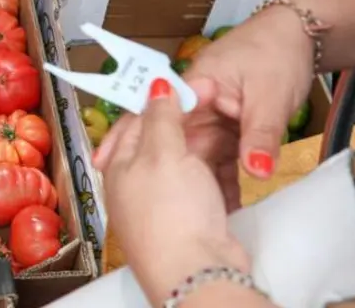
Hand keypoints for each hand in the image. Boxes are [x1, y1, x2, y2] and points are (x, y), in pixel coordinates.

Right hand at [95, 5, 314, 210]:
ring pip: (192, 153)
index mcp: (195, 85)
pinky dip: (216, 181)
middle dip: (150, 167)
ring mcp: (212, 118)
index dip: (129, 138)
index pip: (154, 113)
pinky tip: (216, 206)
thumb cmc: (277, 53)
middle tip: (135, 199)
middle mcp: (197, 104)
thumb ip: (260, 135)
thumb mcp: (270, 96)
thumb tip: (255, 172)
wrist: (301, 39)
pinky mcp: (229, 130)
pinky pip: (217, 159)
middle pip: (167, 137)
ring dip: (185, 180)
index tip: (110, 163)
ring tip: (172, 213)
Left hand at [103, 79, 250, 304]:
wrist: (197, 271)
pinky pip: (204, 188)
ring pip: (187, 164)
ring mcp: (164, 204)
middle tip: (219, 102)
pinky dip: (217, 177)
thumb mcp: (163, 153)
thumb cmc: (172, 210)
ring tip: (232, 128)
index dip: (160, 99)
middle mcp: (136, 183)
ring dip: (207, 150)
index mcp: (120, 163)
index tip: (188, 83)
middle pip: (162, 141)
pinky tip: (234, 165)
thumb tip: (155, 84)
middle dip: (189, 123)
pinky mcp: (191, 220)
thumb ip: (160, 118)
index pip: (135, 120)